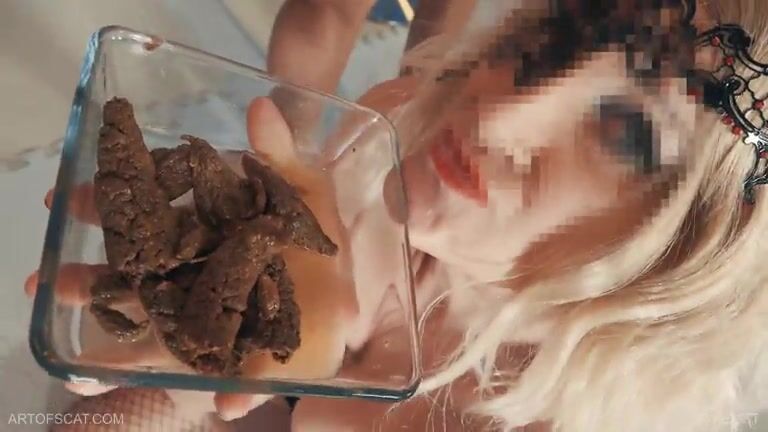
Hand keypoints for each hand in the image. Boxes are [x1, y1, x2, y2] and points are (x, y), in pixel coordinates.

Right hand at [24, 97, 353, 420]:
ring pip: (175, 331)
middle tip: (47, 278)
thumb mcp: (301, 184)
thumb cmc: (321, 223)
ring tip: (94, 358)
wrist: (362, 273)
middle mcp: (204, 273)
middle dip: (94, 278)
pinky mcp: (266, 348)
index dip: (106, 207)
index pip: (145, 218)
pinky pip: (245, 377)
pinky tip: (224, 405)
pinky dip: (237, 392)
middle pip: (143, 279)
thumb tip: (260, 106)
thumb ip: (278, 153)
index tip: (62, 198)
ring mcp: (228, 315)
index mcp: (208, 229)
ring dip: (135, 345)